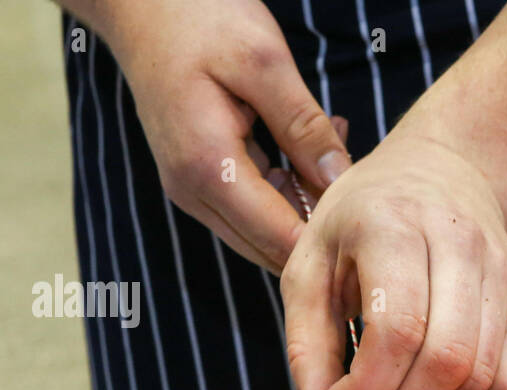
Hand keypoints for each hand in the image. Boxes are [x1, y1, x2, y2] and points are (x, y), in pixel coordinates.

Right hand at [98, 0, 350, 273]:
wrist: (141, 3)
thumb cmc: (199, 18)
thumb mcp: (264, 63)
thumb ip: (304, 126)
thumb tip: (340, 179)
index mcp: (208, 168)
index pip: (279, 239)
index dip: (326, 239)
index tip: (365, 213)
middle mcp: (193, 192)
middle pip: (271, 248)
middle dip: (319, 224)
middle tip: (354, 168)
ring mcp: (192, 190)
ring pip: (264, 232)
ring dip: (305, 203)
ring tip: (333, 142)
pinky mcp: (199, 180)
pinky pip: (252, 206)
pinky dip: (287, 187)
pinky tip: (308, 147)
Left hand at [281, 134, 506, 389]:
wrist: (440, 171)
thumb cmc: (361, 223)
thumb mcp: (310, 265)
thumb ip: (307, 341)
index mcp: (393, 224)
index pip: (395, 331)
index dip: (366, 387)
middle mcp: (459, 241)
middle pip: (446, 359)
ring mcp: (504, 270)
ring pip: (483, 374)